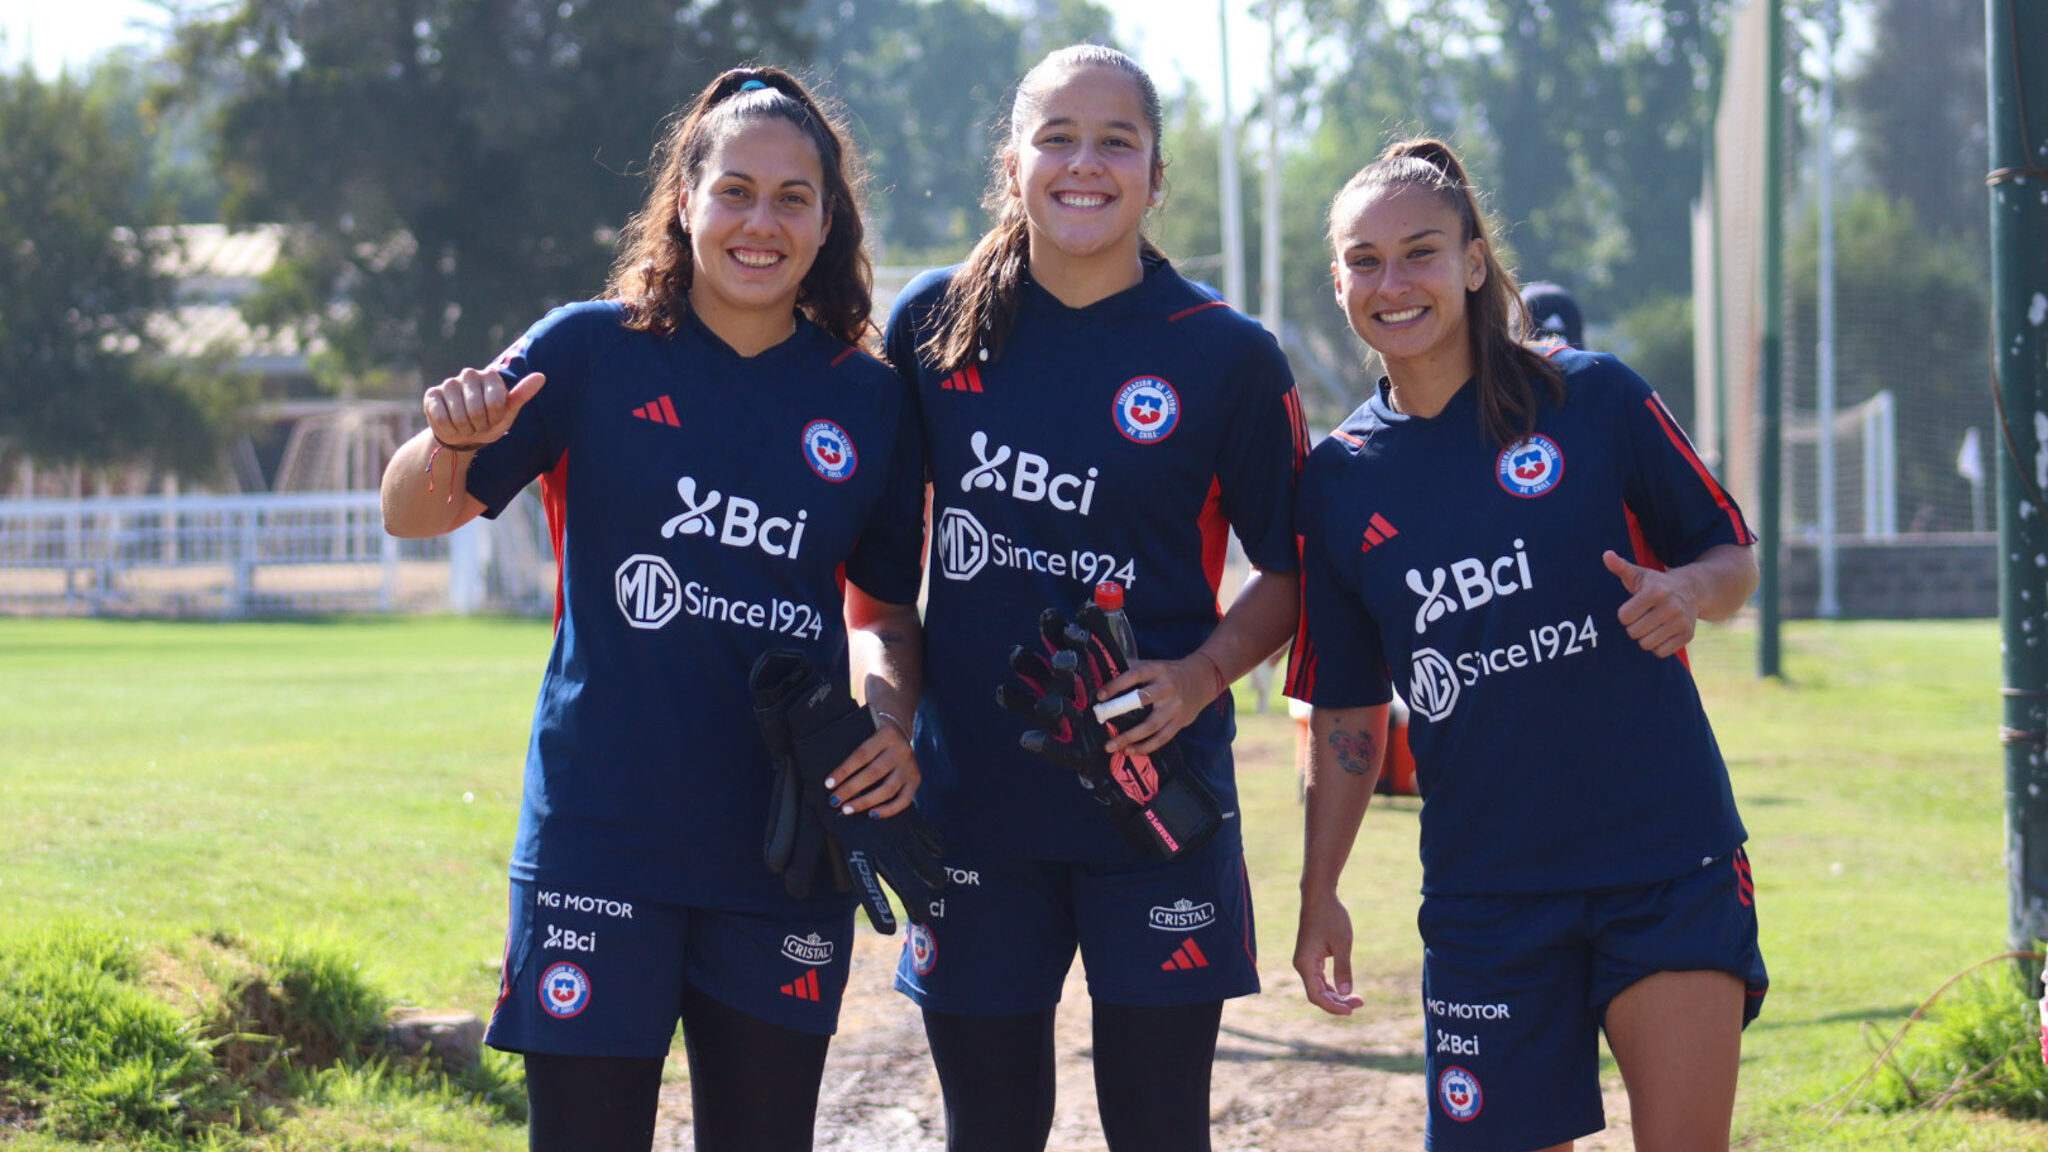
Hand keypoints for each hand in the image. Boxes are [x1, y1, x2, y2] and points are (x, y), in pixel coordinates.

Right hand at [424, 368, 544, 447]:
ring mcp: (449, 383)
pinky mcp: (432, 394)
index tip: (494, 418)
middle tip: (479, 424)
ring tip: (466, 425)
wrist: (463, 435)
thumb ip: (522, 394)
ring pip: (459, 416)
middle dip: (480, 425)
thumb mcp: (508, 412)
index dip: (495, 418)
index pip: (496, 403)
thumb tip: (541, 377)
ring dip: (464, 429)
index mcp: (491, 375)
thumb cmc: (489, 421)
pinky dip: (449, 430)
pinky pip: (441, 418)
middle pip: (476, 411)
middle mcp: (469, 374)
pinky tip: (451, 426)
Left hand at [823, 721, 919, 817]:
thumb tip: (832, 775)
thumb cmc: (873, 734)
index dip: (844, 771)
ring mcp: (910, 766)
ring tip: (847, 809)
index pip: (862, 755)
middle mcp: (901, 750)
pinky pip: (904, 800)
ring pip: (888, 789)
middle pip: (873, 773)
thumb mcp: (866, 729)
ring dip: (865, 802)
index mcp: (887, 734)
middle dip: (851, 789)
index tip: (828, 784)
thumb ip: (853, 744)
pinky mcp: (916, 780)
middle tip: (834, 801)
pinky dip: (887, 810)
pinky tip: (871, 814)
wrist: (901, 730)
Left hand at [1097, 657, 1211, 755]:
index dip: (1117, 685)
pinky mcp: (1180, 722)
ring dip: (1130, 737)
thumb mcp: (1154, 664)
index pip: (1135, 675)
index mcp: (1158, 670)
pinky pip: (1162, 738)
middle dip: (1120, 711)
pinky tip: (1130, 751)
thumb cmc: (1170, 673)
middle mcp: (1167, 688)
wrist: (1203, 679)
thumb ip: (1132, 669)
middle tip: (1101, 721)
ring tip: (1112, 746)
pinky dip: (1145, 746)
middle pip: (1142, 700)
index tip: (1100, 696)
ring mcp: (1175, 707)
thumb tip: (1103, 675)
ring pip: (1151, 725)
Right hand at [1293, 891, 1364, 1015]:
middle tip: (1360, 1003)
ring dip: (1336, 994)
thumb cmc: (1331, 917)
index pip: (1316, 996)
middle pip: (1318, 994)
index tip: (1351, 1010)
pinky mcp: (1310, 956)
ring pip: (1319, 986)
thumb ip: (1343, 969)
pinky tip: (1345, 987)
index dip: (1333, 1006)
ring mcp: (1305, 960)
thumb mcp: (1342, 944)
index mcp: (1305, 964)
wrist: (1319, 896)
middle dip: (1338, 1001)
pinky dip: (1332, 984)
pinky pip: (1319, 977)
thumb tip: (1346, 992)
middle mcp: (1301, 965)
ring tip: (1357, 998)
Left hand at [1603, 549, 1699, 657]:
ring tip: (1651, 625)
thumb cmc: (1657, 584)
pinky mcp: (1687, 635)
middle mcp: (1671, 606)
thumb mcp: (1639, 574)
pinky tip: (1661, 633)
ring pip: (1646, 644)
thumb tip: (1606, 555)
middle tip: (1643, 617)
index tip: (1633, 607)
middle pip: (1634, 632)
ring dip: (1644, 637)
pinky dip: (1657, 646)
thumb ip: (1620, 567)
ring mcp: (1681, 622)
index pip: (1624, 617)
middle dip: (1634, 626)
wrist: (1691, 590)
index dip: (1625, 614)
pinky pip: (1661, 653)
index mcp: (1655, 591)